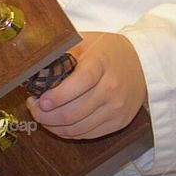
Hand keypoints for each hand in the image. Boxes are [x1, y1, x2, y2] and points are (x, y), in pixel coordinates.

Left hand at [27, 31, 146, 139]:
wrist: (141, 63)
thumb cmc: (107, 51)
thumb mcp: (85, 41)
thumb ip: (63, 53)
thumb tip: (35, 67)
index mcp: (102, 64)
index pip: (80, 83)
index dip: (58, 96)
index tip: (40, 100)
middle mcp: (112, 89)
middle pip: (75, 112)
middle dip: (47, 115)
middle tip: (33, 108)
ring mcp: (116, 109)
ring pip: (78, 128)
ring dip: (54, 126)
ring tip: (42, 116)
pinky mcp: (118, 123)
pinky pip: (88, 134)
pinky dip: (68, 132)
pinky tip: (57, 124)